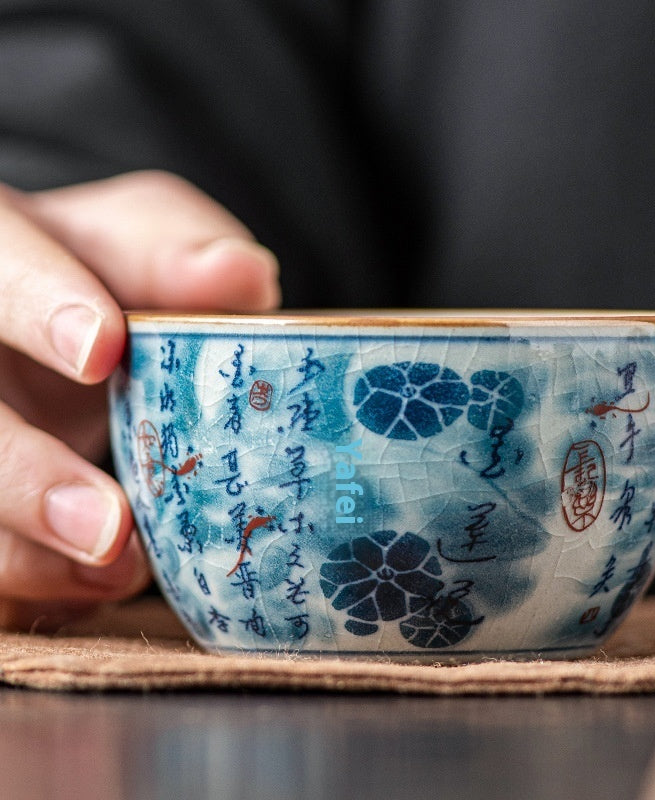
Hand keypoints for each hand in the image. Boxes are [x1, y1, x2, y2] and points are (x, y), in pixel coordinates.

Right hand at [0, 170, 280, 629]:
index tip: (105, 349)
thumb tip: (242, 274)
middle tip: (107, 525)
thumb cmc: (110, 277)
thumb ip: (182, 254)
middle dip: (22, 477)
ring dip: (31, 553)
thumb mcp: (146, 247)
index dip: (38, 305)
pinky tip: (97, 587)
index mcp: (2, 254)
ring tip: (121, 573)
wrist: (68, 333)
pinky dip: (43, 585)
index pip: (1, 259)